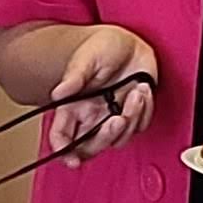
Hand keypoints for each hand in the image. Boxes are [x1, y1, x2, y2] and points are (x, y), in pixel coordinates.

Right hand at [45, 27, 159, 162]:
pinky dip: (144, 111)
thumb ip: (74, 77)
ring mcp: (112, 116)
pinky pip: (139, 126)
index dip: (63, 152)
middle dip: (106, 137)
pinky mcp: (132, 113)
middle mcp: (91, 115)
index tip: (72, 160)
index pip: (62, 136)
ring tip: (136, 92)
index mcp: (73, 106)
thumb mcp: (86, 58)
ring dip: (131, 118)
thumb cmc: (102, 47)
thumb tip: (58, 93)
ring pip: (119, 139)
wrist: (129, 42)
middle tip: (118, 119)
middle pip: (91, 147)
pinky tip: (142, 89)